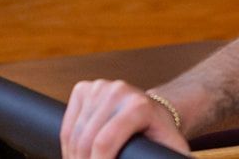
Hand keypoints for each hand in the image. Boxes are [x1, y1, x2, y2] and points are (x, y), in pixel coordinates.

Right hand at [62, 80, 190, 158]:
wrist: (156, 110)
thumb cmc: (162, 134)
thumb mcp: (171, 150)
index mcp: (139, 106)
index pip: (104, 143)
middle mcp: (118, 91)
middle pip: (86, 140)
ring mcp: (100, 87)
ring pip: (74, 134)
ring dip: (73, 156)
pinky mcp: (85, 89)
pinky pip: (67, 124)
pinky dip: (67, 145)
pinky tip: (76, 155)